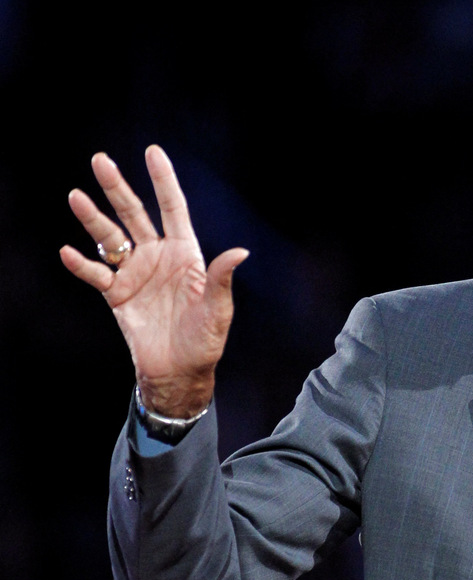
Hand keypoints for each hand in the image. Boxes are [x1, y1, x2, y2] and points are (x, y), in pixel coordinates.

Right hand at [60, 145, 248, 416]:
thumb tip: (240, 252)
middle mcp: (158, 256)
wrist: (179, 370)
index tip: (153, 152)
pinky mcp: (117, 294)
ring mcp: (135, 273)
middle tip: (100, 160)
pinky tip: (68, 252)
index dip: (163, 181)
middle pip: (135, 214)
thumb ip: (221, 278)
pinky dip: (81, 264)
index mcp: (186, 253)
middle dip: (118, 188)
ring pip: (110, 238)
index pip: (173, 208)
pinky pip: (96, 274)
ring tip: (76, 196)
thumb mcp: (218, 309)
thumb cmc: (205, 339)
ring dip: (93, 218)